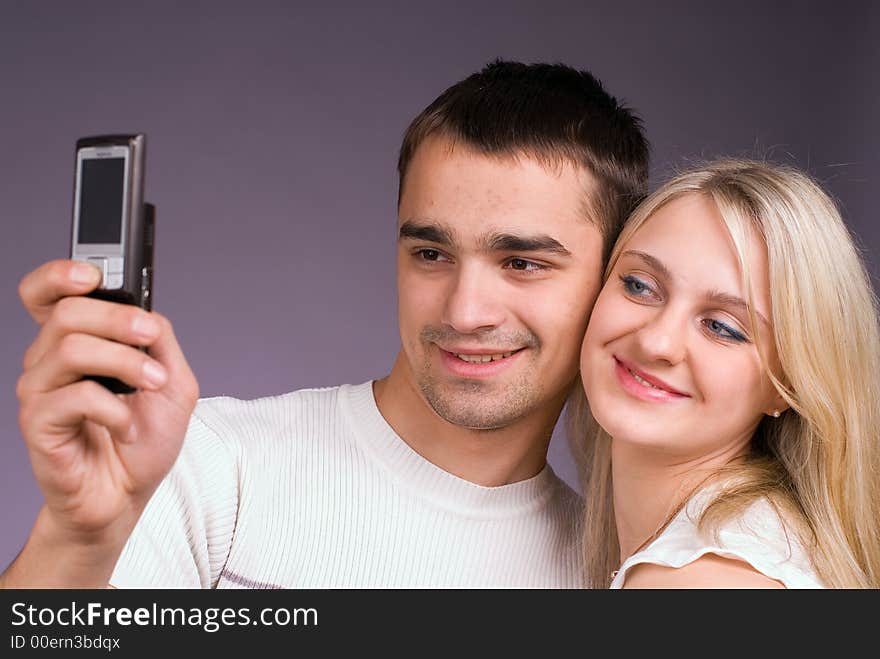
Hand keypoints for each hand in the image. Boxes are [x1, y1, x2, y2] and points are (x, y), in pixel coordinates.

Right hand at [15, 259, 198, 543]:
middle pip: (68, 311)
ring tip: (152, 384)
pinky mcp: (38, 423)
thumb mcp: (172, 381)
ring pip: (72, 347)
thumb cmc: (143, 438)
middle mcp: (49, 360)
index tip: (94, 273)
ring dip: (126, 363)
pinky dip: (115, 410)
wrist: (127, 494)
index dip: (60, 274)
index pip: (46, 294)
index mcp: (76, 342)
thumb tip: (147, 313)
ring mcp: (40, 390)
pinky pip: (76, 395)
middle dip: (120, 319)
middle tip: (151, 339)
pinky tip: (127, 427)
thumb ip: (160, 341)